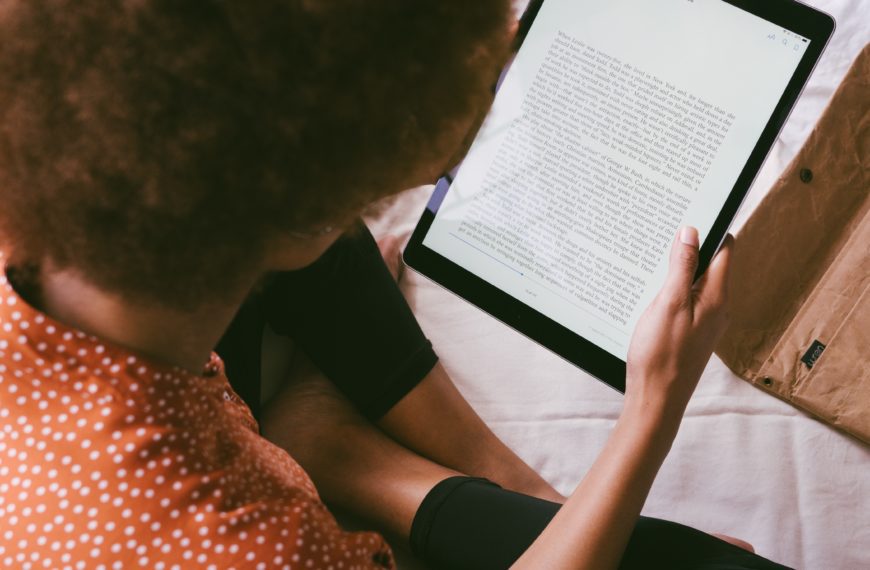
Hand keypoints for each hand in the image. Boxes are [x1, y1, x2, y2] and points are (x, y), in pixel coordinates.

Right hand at [624, 227, 732, 423]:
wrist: (655, 399)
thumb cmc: (661, 355)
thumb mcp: (668, 303)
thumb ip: (681, 266)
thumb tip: (690, 233)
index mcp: (716, 297)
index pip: (724, 250)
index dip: (710, 228)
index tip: (691, 211)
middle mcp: (716, 308)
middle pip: (709, 264)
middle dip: (690, 246)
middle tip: (664, 231)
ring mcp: (704, 322)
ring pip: (694, 283)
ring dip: (677, 269)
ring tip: (653, 259)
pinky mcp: (689, 333)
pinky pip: (685, 301)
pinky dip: (671, 290)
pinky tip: (650, 291)